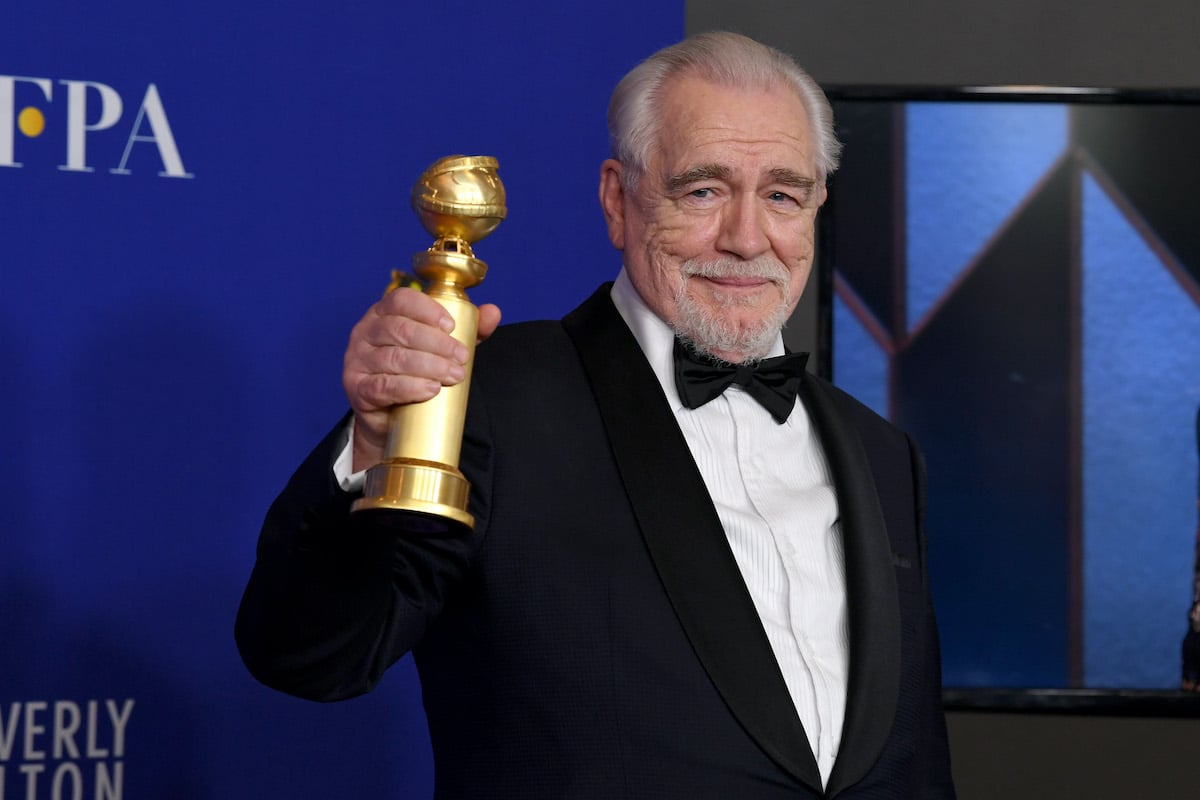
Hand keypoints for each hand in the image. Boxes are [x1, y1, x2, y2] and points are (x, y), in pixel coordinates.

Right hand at [342, 287, 500, 471]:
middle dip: (437, 344)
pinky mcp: (357, 389)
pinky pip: (383, 386)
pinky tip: (431, 389)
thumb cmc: (415, 372)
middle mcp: (365, 332)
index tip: (452, 326)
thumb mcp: (442, 348)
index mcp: (383, 313)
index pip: (401, 299)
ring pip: (394, 358)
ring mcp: (357, 360)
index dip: (428, 310)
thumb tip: (493, 312)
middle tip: (461, 358)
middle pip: (400, 330)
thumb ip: (468, 330)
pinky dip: (410, 387)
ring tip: (454, 375)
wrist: (390, 417)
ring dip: (429, 366)